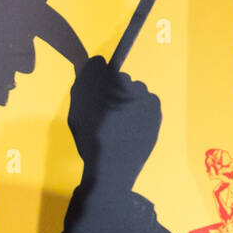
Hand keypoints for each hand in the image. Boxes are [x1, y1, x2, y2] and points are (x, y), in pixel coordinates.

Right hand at [68, 55, 160, 183]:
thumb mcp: (77, 113)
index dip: (97, 78)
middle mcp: (128, 83)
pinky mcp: (156, 109)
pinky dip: (143, 108)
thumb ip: (83, 85)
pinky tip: (134, 123)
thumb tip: (95, 65)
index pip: (100, 65)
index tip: (97, 92)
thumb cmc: (90, 141)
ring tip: (121, 121)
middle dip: (115, 90)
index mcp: (105, 82)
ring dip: (130, 99)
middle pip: (120, 79)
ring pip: (136, 90)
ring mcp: (145, 96)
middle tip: (109, 113)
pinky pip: (149, 101)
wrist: (113, 168)